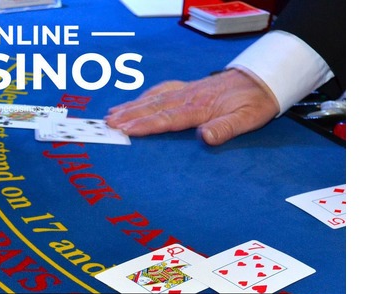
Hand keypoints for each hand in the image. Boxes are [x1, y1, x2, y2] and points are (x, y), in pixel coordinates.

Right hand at [105, 68, 279, 145]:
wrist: (263, 78)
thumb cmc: (255, 102)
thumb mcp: (247, 119)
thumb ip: (225, 129)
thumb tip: (204, 137)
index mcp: (200, 108)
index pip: (167, 118)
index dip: (145, 125)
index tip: (125, 129)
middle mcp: (189, 97)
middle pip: (154, 107)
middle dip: (129, 116)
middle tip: (107, 123)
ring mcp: (187, 91)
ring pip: (154, 98)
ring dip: (132, 106)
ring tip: (112, 114)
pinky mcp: (188, 88)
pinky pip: (161, 91)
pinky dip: (145, 96)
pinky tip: (135, 101)